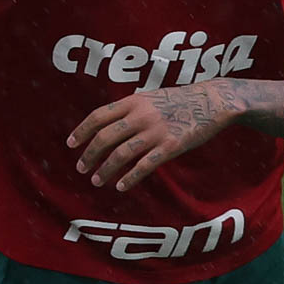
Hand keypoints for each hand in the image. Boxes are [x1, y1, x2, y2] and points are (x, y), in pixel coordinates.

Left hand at [66, 82, 242, 191]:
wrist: (213, 102)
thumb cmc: (178, 100)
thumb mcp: (149, 97)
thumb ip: (129, 109)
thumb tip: (106, 125)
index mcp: (133, 101)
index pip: (98, 116)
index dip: (81, 131)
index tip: (70, 144)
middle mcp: (141, 115)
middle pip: (105, 137)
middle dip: (90, 155)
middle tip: (80, 168)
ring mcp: (156, 131)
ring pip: (122, 154)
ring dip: (106, 169)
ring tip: (96, 180)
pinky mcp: (171, 146)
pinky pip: (145, 165)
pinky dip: (130, 177)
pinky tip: (121, 186)